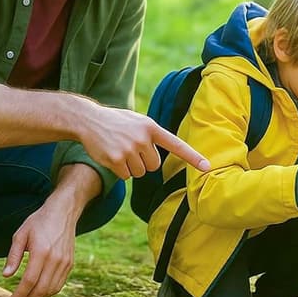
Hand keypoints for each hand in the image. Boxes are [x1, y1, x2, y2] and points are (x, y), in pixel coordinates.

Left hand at [3, 196, 77, 296]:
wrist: (63, 212)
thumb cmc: (39, 221)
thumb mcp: (21, 234)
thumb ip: (13, 256)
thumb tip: (6, 275)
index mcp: (41, 251)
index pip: (29, 281)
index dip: (19, 295)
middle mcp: (55, 259)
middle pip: (41, 289)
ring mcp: (65, 262)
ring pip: (51, 289)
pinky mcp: (70, 263)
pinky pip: (59, 284)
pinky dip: (48, 292)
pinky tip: (38, 291)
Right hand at [76, 99, 210, 180]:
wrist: (89, 120)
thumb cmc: (116, 121)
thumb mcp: (137, 121)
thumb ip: (151, 135)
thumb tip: (158, 158)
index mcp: (151, 127)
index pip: (176, 144)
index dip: (192, 157)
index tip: (207, 166)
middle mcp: (143, 138)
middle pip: (154, 165)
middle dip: (144, 162)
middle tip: (130, 149)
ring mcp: (129, 149)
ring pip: (140, 173)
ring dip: (131, 167)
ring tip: (120, 150)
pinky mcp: (116, 160)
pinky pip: (126, 176)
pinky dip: (120, 171)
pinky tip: (112, 156)